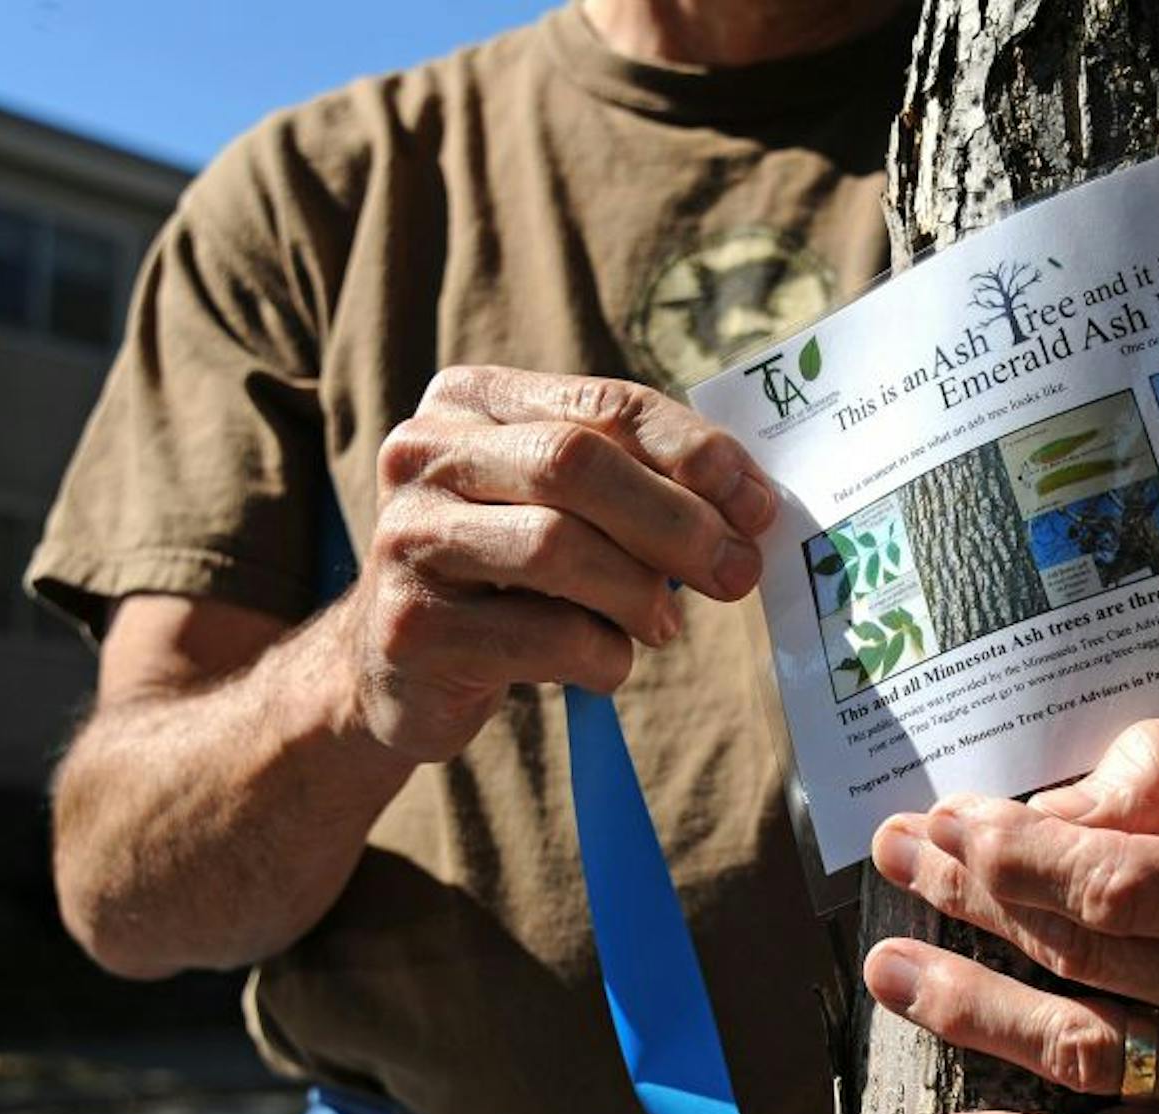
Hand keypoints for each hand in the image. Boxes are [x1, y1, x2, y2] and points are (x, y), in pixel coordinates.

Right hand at [344, 366, 777, 760]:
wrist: (400, 670)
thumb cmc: (510, 577)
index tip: (758, 505)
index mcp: (472, 400)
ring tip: (662, 625)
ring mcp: (406, 537)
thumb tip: (750, 507)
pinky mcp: (408, 626)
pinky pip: (541, 635)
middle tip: (738, 573)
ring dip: (638, 594)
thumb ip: (639, 485)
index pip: (605, 403)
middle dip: (677, 523)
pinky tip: (606, 663)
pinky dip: (601, 656)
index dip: (694, 453)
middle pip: (576, 464)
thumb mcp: (566, 509)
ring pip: (556, 547)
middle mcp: (424, 452)